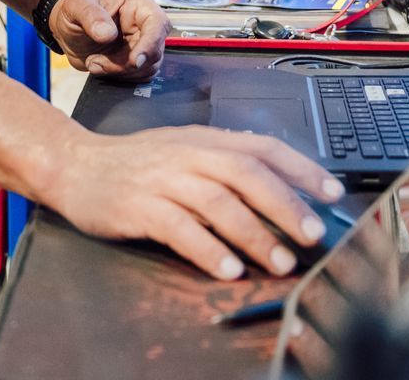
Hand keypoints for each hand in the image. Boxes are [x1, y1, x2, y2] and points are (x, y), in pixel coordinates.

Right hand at [45, 125, 344, 279]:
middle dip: (286, 204)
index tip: (333, 192)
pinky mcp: (138, 206)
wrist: (75, 166)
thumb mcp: (184, 153)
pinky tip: (229, 269)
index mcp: (205, 140)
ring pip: (218, 202)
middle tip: (314, 234)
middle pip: (246, 173)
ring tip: (281, 261)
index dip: (301, 168)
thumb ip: (225, 167)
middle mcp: (188, 154)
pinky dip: (208, 250)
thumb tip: (282, 193)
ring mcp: (162, 179)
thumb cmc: (137, 165)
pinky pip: (179, 228)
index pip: (263, 147)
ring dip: (255, 234)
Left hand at [48, 0, 168, 81]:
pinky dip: (119, 77)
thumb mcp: (76, 7)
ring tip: (93, 62)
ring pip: (147, 67)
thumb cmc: (73, 11)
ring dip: (119, 72)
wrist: (66, 30)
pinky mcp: (135, 61)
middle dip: (126, 64)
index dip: (151, 44)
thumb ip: (91, 16)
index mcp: (137, 5)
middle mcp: (144, 25)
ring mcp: (141, 44)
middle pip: (153, 52)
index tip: (135, 61)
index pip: (158, 24)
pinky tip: (99, 67)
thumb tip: (108, 34)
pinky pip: (139, 76)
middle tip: (96, 62)